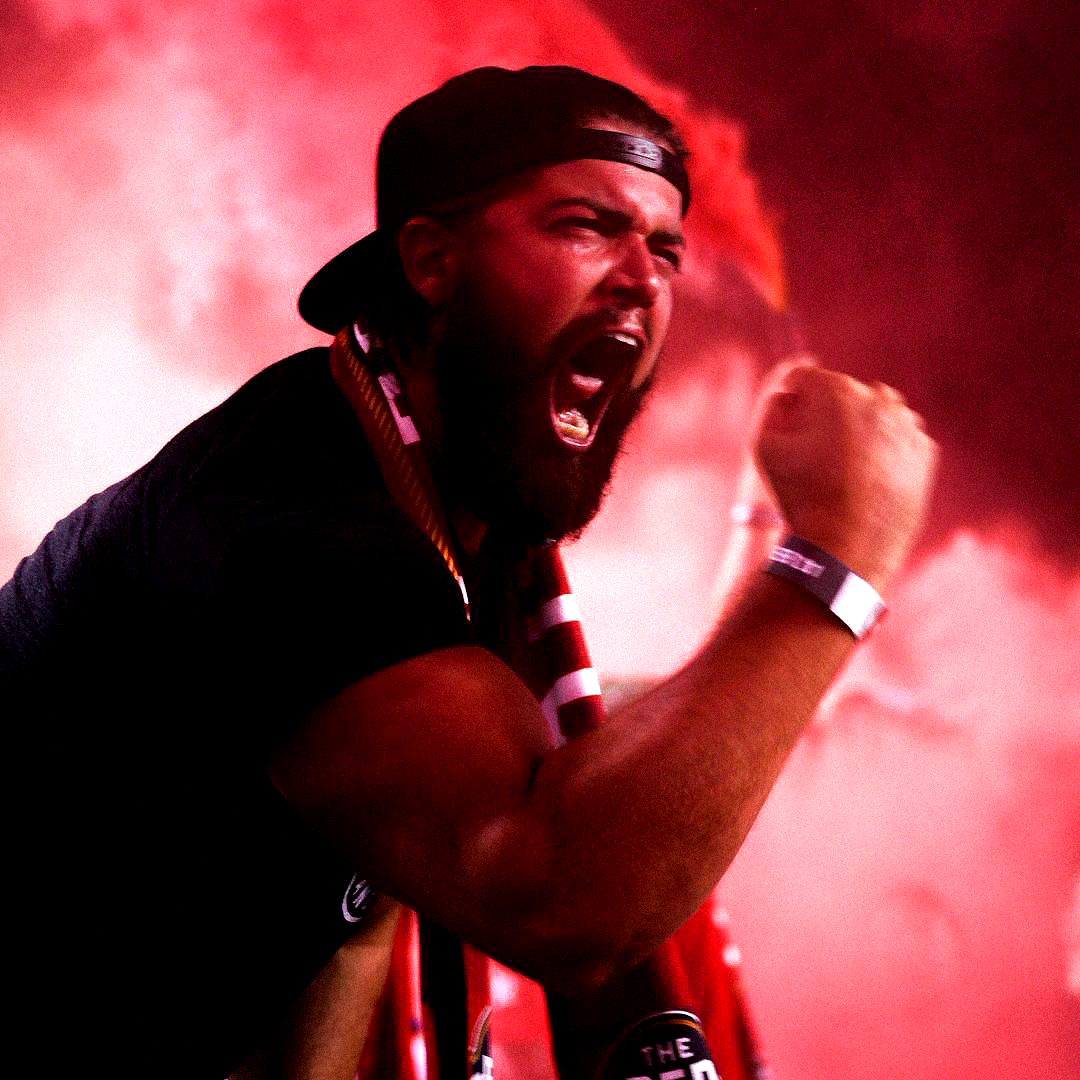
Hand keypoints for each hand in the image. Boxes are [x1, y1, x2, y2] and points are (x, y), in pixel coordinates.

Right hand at [752, 357, 937, 590]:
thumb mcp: (764, 447)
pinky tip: (867, 479)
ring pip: (875, 414)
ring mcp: (906, 424)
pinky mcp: (925, 451)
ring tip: (843, 468)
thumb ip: (772, 407)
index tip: (789, 432)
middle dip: (827, 414)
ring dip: (858, 429)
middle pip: (842, 393)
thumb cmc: (801, 495)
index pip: (803, 379)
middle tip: (816, 455)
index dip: (789, 404)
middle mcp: (877, 398)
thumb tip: (789, 396)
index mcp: (835, 389)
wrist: (848, 545)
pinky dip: (884, 451)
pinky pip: (898, 439)